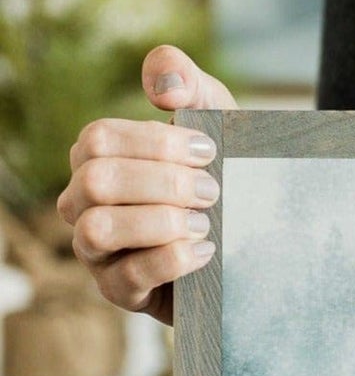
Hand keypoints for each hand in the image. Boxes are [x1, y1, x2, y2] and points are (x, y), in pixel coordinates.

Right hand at [57, 45, 236, 326]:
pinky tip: (206, 251)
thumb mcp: (216, 122)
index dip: (156, 143)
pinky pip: (127, 276)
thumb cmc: (221, 173)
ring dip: (160, 222)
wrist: (250, 241)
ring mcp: (96, 251)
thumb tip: (162, 85)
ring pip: (99, 227)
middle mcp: (84, 202)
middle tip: (213, 192)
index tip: (209, 151)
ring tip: (206, 224)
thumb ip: (189, 84)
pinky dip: (171, 259)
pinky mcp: (119, 291)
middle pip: (97, 180)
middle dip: (163, 183)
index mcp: (98, 158)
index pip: (100, 139)